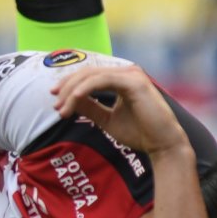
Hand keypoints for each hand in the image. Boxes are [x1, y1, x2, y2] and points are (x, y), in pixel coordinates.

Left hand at [51, 65, 186, 156]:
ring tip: (62, 108)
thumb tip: (68, 99)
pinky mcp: (135, 82)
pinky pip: (103, 79)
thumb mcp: (106, 119)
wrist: (162, 145)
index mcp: (122, 79)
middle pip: (87, 72)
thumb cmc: (139, 133)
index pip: (89, 75)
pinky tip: (74, 98)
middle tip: (55, 105)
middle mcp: (127, 73)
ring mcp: (132, 75)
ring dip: (72, 91)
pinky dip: (85, 88)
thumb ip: (89, 107)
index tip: (54, 98)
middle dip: (67, 88)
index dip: (69, 84)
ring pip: (92, 75)